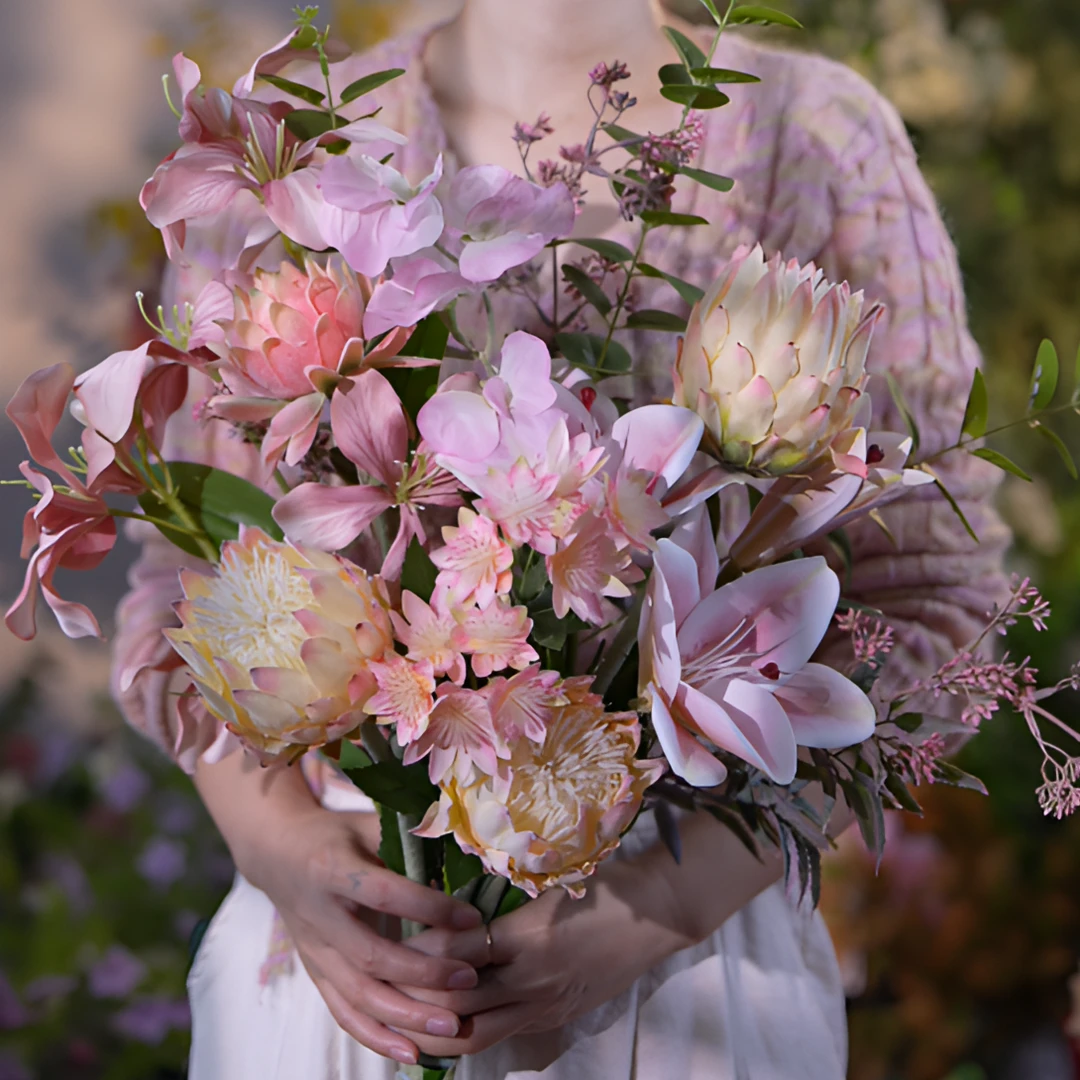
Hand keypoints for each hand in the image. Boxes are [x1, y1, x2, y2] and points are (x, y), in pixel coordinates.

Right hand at [234, 803, 483, 1065]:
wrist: (277, 852)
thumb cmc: (336, 835)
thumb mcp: (368, 824)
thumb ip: (408, 841)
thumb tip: (466, 856)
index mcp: (333, 870)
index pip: (386, 894)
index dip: (429, 908)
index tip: (472, 917)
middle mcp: (320, 915)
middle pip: (371, 956)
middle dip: (423, 974)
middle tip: (469, 980)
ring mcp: (314, 950)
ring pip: (357, 995)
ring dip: (405, 1016)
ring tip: (450, 1027)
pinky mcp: (315, 973)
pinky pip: (344, 1012)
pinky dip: (376, 1036)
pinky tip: (411, 1052)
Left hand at [393, 857, 697, 1056]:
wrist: (656, 916)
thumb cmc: (602, 887)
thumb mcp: (550, 883)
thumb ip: (502, 900)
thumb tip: (451, 907)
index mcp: (528, 936)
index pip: (457, 952)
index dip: (420, 951)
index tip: (394, 937)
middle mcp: (532, 978)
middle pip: (457, 1001)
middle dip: (415, 997)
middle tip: (382, 982)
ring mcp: (544, 1005)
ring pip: (474, 1033)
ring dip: (435, 1028)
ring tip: (401, 1017)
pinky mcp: (554, 1019)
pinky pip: (501, 1034)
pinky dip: (469, 1031)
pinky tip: (445, 1023)